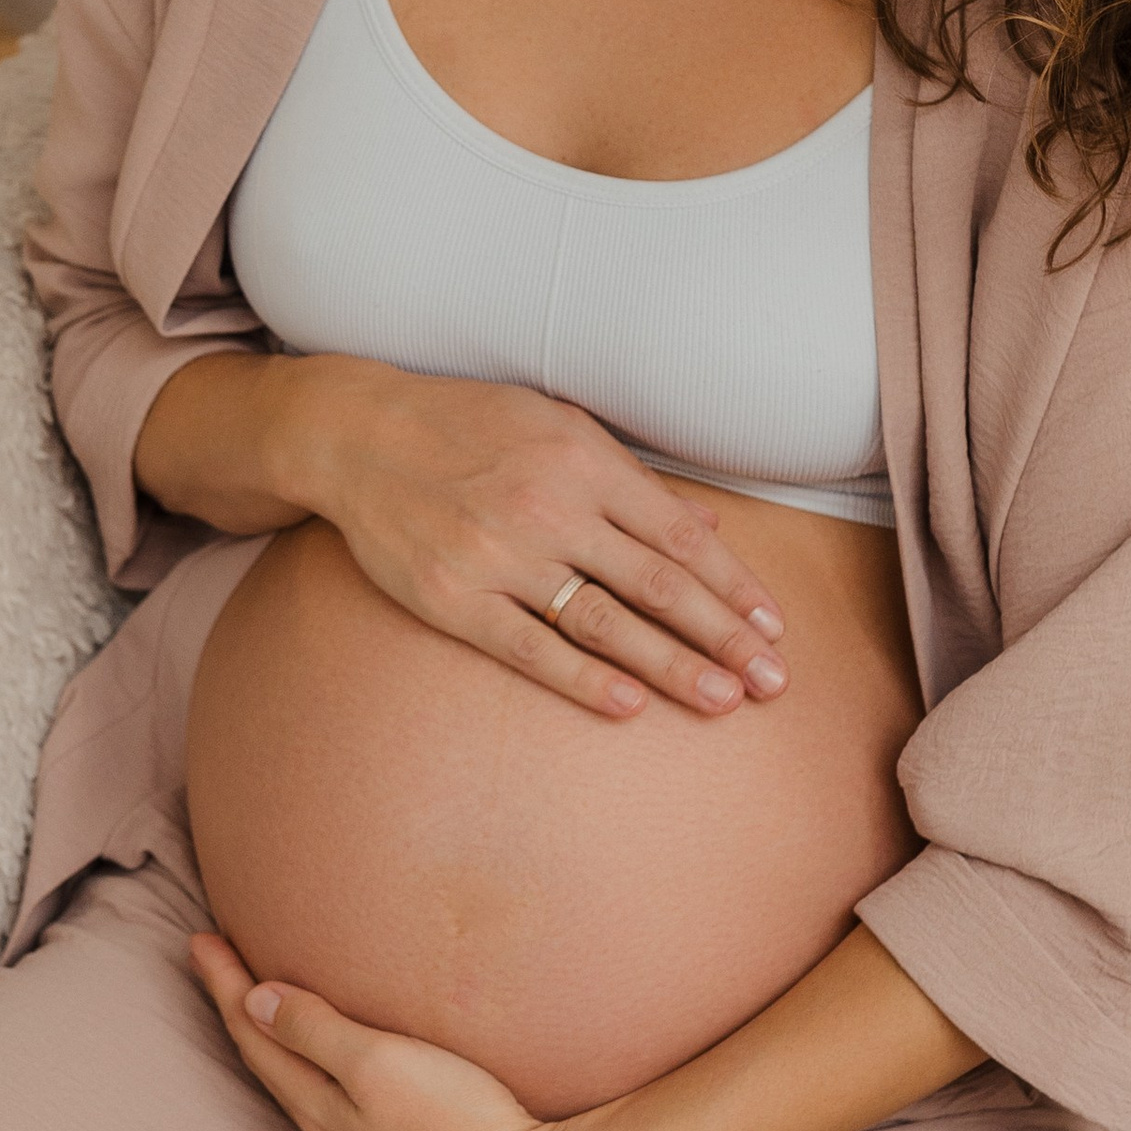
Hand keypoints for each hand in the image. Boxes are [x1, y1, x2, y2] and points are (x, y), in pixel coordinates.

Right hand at [137, 349, 787, 722]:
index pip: (681, 537)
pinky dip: (584, 678)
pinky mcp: (455, 600)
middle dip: (724, 636)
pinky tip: (631, 705)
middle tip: (774, 682)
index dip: (734, 585)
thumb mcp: (556, 426)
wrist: (355, 436)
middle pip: (659, 585)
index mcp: (585, 462)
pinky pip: (531, 648)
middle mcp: (551, 508)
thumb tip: (705, 521)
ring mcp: (502, 558)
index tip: (774, 626)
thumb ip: (631, 480)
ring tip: (723, 701)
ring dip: (672, 667)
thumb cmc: (465, 426)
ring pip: (607, 623)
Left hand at [188, 932, 643, 1130]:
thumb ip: (316, 1032)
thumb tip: (253, 1001)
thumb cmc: (460, 1122)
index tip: (201, 938)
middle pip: (271, 1063)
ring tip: (264, 1005)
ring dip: (277, 1041)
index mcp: (319, 1107)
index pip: (255, 1036)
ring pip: (303, 1086)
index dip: (225, 985)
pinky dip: (318, 1067)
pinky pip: (339, 1103)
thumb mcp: (379, 1063)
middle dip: (240, 1009)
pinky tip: (336, 1065)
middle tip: (217, 960)